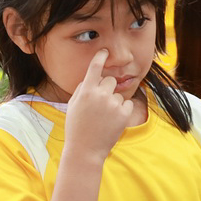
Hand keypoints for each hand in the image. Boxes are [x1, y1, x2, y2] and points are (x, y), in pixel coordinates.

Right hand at [63, 49, 135, 167]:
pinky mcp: (125, 113)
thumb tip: (93, 77)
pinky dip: (122, 110)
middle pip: (110, 80)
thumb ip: (83, 89)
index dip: (100, 58)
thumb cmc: (77, 126)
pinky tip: (112, 120)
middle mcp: (100, 95)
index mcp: (86, 92)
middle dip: (106, 88)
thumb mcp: (73, 105)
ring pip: (118, 93)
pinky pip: (127, 103)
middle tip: (99, 103)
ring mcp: (114, 104)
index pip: (94, 69)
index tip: (105, 51)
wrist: (85, 149)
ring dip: (113, 101)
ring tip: (103, 117)